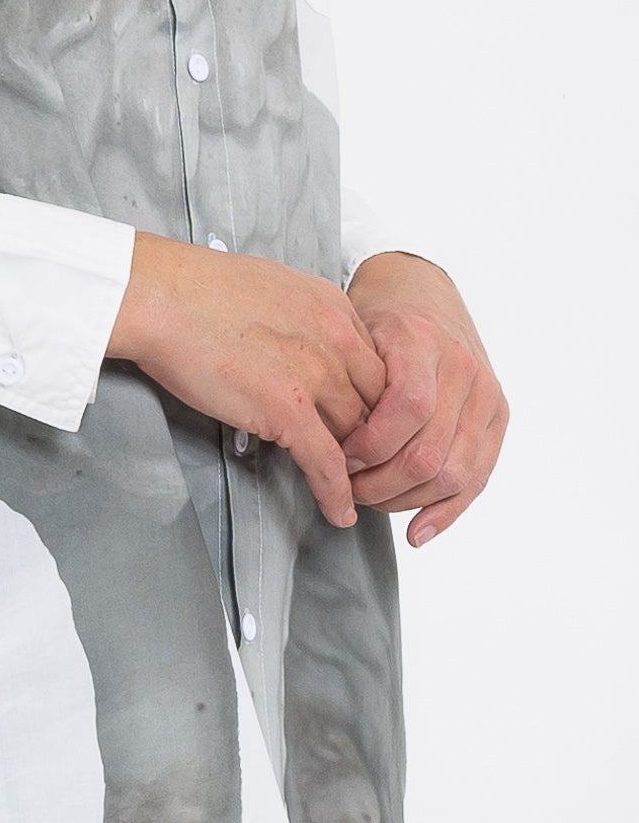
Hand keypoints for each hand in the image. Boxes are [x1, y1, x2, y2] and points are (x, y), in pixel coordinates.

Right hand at [106, 230, 388, 529]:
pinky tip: (341, 512)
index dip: (372, 397)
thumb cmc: (195, 287)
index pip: (375, 363)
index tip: (364, 418)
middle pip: (377, 402)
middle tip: (364, 460)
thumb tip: (293, 340)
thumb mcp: (271, 286)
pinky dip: (337, 493)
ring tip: (356, 490)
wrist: (161, 296)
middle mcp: (336, 339)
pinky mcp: (288, 409)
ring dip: (358, 467)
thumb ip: (298, 316)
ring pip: (358, 435)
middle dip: (374, 434)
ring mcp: (316, 375)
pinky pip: (327, 463)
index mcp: (331, 305)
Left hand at [340, 250, 508, 548]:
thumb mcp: (353, 332)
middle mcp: (464, 368)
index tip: (336, 456)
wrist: (422, 290)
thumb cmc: (378, 316)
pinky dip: (447, 512)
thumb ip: (346, 382)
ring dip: (406, 500)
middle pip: (429, 452)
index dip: (369, 444)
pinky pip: (478, 478)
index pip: (407, 409)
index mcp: (423, 342)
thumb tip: (325, 447)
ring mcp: (486, 394)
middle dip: (381, 483)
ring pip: (453, 473)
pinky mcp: (497, 416)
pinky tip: (417, 532)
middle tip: (347, 487)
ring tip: (371, 500)